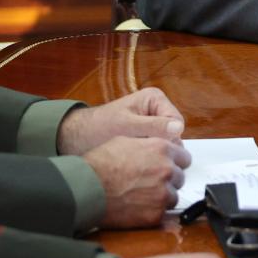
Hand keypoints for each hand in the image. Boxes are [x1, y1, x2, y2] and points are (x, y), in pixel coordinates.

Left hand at [57, 86, 183, 154]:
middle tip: (141, 151)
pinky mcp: (146, 137)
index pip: (176, 122)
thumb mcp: (126, 126)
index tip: (152, 146)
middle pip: (173, 134)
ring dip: (154, 152)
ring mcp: (152, 124)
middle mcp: (157, 109)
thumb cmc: (99, 127)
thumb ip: (152, 126)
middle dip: (161, 146)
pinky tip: (135, 158)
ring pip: (166, 144)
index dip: (168, 138)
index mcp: (155, 99)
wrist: (80, 137)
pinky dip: (148, 156)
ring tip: (136, 154)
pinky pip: (156, 149)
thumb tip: (178, 128)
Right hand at [82, 135, 191, 228]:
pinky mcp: (155, 214)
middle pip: (179, 177)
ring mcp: (162, 194)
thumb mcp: (126, 140)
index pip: (184, 157)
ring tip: (141, 195)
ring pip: (172, 196)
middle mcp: (166, 170)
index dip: (174, 162)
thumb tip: (158, 147)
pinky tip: (137, 206)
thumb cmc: (100, 163)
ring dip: (161, 196)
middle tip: (149, 181)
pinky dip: (152, 211)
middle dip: (167, 179)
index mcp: (161, 149)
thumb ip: (149, 144)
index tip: (167, 166)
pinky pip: (163, 213)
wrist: (86, 188)